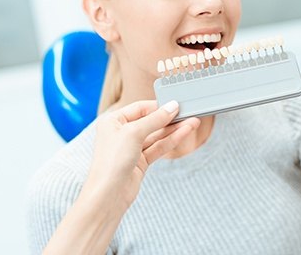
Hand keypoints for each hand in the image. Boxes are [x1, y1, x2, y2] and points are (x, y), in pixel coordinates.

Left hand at [84, 100, 199, 210]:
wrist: (108, 195)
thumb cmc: (112, 161)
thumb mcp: (134, 133)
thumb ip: (155, 119)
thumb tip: (171, 107)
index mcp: (113, 121)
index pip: (140, 108)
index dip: (158, 106)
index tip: (176, 104)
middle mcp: (121, 133)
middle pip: (150, 121)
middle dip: (169, 118)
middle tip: (188, 113)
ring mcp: (131, 148)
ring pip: (156, 135)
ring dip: (174, 129)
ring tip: (192, 123)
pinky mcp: (140, 162)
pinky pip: (158, 147)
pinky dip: (171, 141)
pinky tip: (183, 133)